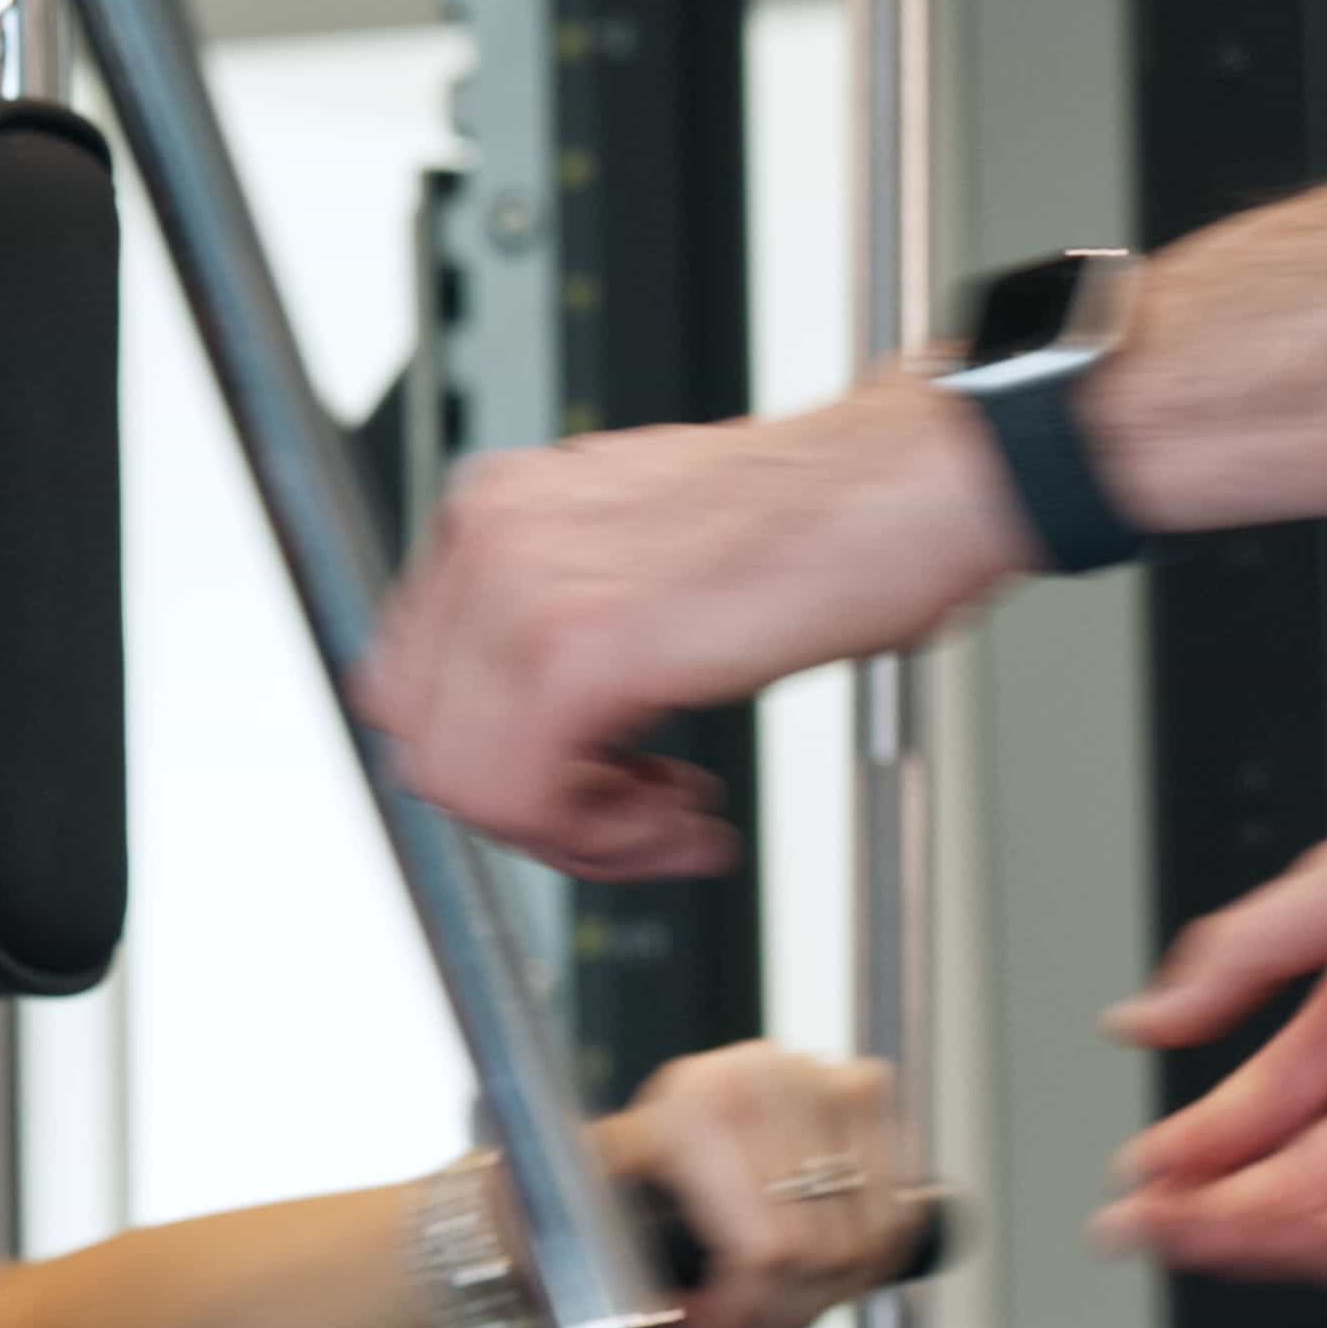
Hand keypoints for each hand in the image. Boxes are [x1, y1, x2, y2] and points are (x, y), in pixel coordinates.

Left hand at [366, 387, 1023, 865]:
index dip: (499, 760)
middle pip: (428, 743)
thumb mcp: (639, 563)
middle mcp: (490, 532)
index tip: (584, 782)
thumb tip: (521, 725)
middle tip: (630, 816)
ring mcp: (524, 584)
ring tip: (669, 821)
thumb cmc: (815, 524)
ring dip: (579, 833)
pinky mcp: (581, 647)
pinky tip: (687, 818)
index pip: (416, 686)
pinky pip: (527, 796)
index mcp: (493, 508)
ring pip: (468, 784)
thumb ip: (558, 623)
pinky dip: (607, 838)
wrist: (910, 489)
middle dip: (532, 809)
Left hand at [604, 1039, 933, 1327]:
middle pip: (818, 1253)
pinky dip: (870, 1259)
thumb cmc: (632, 1150)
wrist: (670, 1094)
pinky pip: (896, 1211)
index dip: (739, 1311)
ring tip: (774, 1300)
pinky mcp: (865, 1092)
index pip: (764, 1247)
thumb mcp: (595, 1181)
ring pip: (864, 1242)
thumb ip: (584, 1227)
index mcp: (699, 1103)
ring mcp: (824, 1080)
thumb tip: (607, 1295)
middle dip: (778, 1310)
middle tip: (739, 1325)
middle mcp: (769, 1079)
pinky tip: (825, 1271)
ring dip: (827, 1292)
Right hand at [1095, 721, 1326, 1291]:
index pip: (1253, 1116)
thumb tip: (1138, 1022)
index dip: (1190, 1154)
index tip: (1135, 1182)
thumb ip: (1232, 963)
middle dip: (1212, 1210)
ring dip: (1281, 1235)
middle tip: (1146, 1226)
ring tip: (1209, 1234)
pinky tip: (1317, 1240)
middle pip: (1290, 1179)